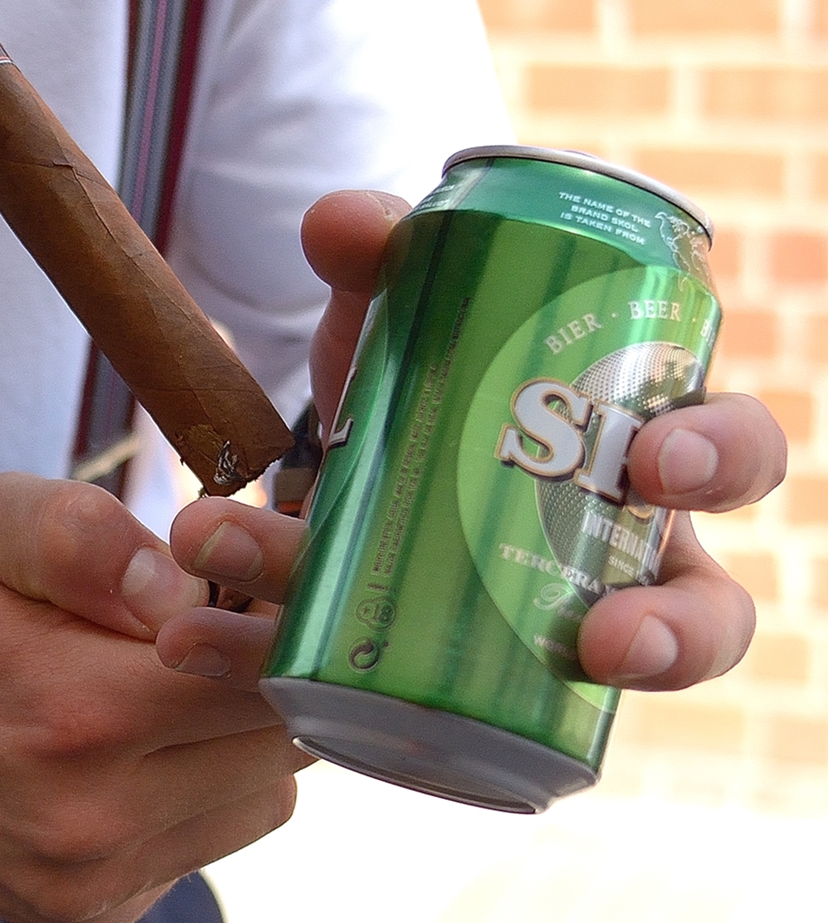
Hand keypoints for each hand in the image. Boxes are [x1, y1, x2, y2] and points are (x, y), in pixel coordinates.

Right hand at [0, 474, 298, 922]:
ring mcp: (88, 883)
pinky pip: (207, 843)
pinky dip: (192, 793)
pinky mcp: (88, 918)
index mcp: (69, 711)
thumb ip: (80, 535)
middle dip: (263, 673)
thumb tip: (179, 587)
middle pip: (283, 742)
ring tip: (150, 689)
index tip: (244, 583)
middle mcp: (88, 822)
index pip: (266, 677)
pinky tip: (118, 753)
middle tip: (200, 629)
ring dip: (234, 738)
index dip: (277, 618)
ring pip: (265, 797)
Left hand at [156, 189, 788, 695]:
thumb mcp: (400, 308)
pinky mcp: (404, 681)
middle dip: (667, 635)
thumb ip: (377, 254)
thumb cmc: (423, 369)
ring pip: (506, 686)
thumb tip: (344, 224)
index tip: (660, 462)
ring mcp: (515, 639)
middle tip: (601, 637)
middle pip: (698, 616)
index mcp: (637, 446)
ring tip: (291, 622)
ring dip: (418, 668)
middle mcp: (609, 562)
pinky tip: (191, 640)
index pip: (731, 457)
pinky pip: (355, 698)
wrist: (335, 445)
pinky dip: (268, 668)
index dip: (721, 462)